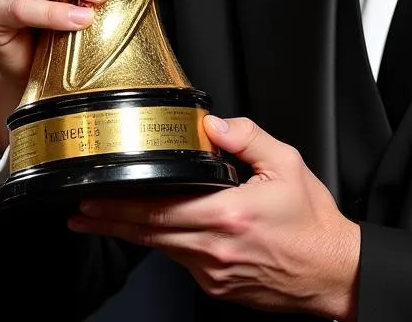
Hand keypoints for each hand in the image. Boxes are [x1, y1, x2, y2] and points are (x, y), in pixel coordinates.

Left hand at [69, 117, 359, 318]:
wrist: (330, 271)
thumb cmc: (312, 221)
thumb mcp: (287, 164)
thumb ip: (248, 138)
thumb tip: (214, 124)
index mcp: (229, 214)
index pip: (159, 209)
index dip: (120, 205)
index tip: (94, 198)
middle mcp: (215, 248)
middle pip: (148, 234)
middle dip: (110, 222)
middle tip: (81, 212)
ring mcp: (213, 273)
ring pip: (161, 249)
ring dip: (130, 234)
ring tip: (104, 221)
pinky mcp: (217, 287)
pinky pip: (182, 262)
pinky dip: (165, 245)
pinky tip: (157, 233)